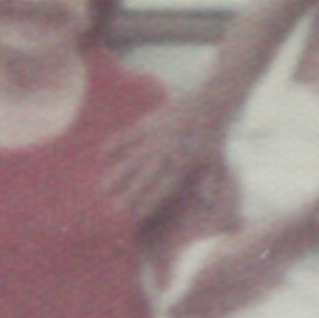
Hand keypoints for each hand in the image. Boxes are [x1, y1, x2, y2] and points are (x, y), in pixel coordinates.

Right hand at [105, 90, 223, 220]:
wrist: (213, 100)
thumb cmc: (217, 133)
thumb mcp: (217, 159)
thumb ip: (212, 180)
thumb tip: (208, 200)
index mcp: (184, 164)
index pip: (163, 188)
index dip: (149, 203)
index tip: (136, 217)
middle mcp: (168, 152)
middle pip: (145, 177)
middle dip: (130, 195)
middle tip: (115, 210)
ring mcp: (158, 137)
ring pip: (134, 159)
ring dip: (120, 174)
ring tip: (105, 188)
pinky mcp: (152, 121)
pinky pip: (130, 135)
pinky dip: (116, 144)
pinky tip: (102, 155)